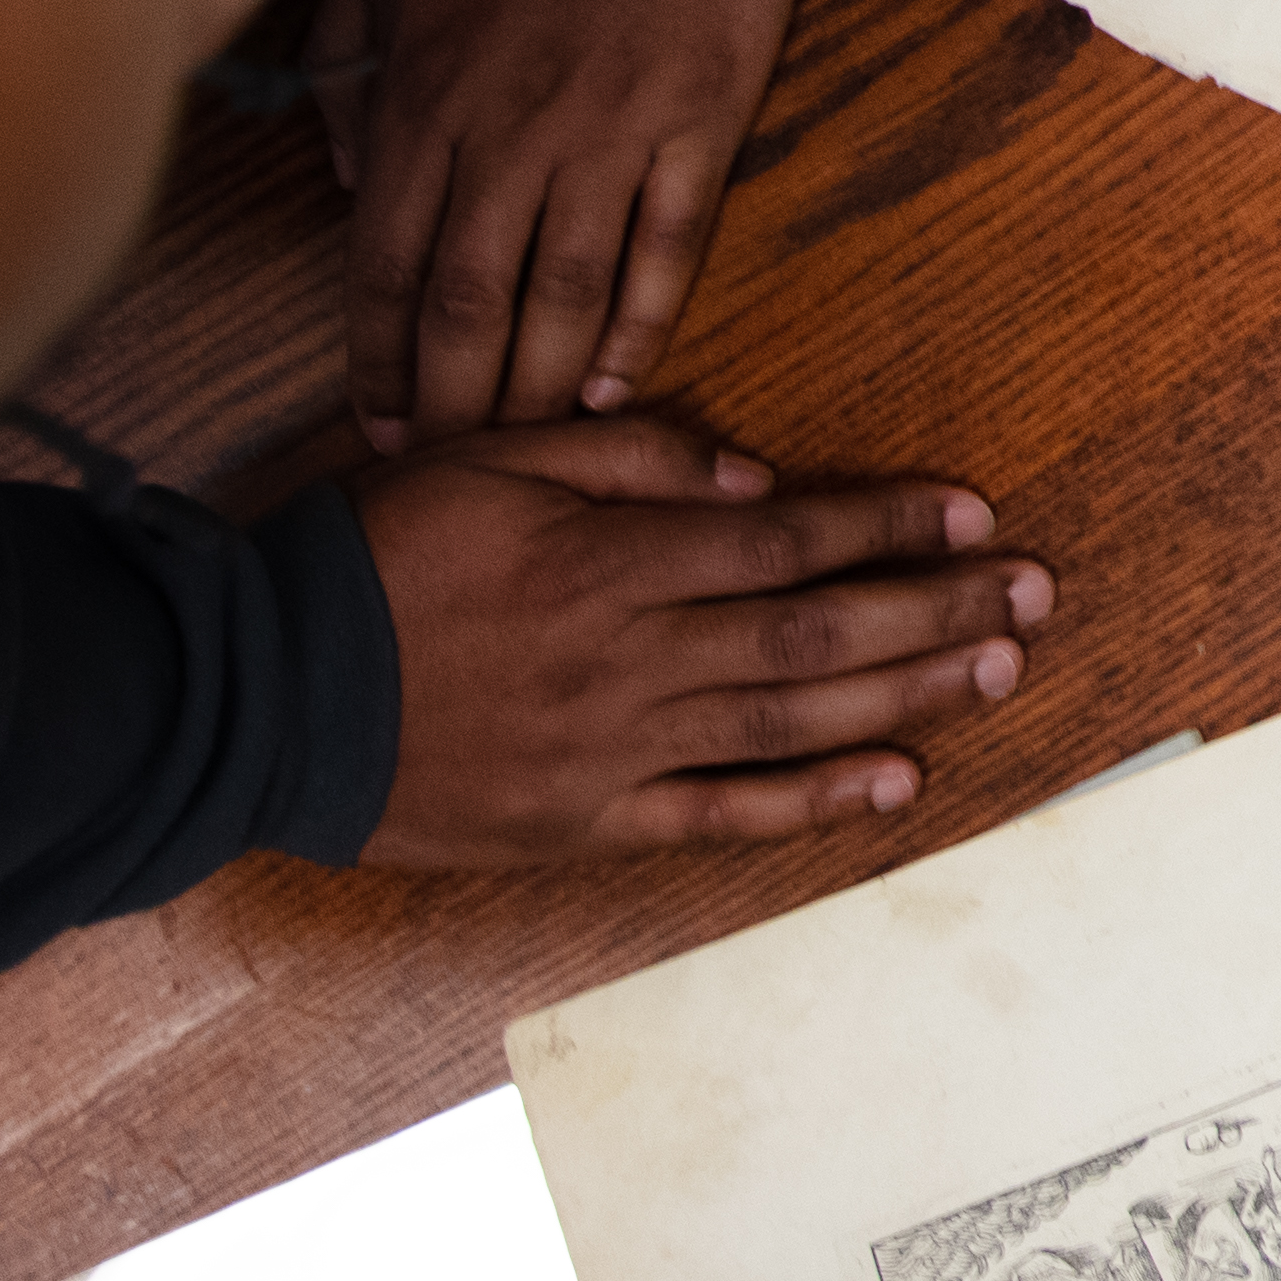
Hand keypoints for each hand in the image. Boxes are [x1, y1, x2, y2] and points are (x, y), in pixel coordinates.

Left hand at [323, 0, 810, 444]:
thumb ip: (347, 70)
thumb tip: (354, 178)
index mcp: (423, 102)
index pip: (387, 264)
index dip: (377, 356)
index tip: (377, 422)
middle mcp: (509, 139)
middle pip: (471, 303)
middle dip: (453, 398)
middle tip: (449, 467)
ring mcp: (612, 135)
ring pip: (566, 293)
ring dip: (541, 384)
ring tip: (528, 448)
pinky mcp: (700, 119)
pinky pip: (668, 243)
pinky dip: (641, 321)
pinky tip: (621, 382)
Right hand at [350, 412, 1048, 864]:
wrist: (248, 692)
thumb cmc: (364, 559)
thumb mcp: (483, 459)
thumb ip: (620, 459)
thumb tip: (747, 474)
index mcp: (607, 558)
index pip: (784, 538)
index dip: (886, 525)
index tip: (970, 513)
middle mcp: (628, 654)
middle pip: (816, 630)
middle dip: (935, 608)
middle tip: (1033, 594)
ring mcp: (609, 747)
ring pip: (791, 721)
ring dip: (906, 694)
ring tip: (997, 670)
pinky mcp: (579, 821)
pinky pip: (717, 814)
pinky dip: (813, 804)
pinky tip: (896, 782)